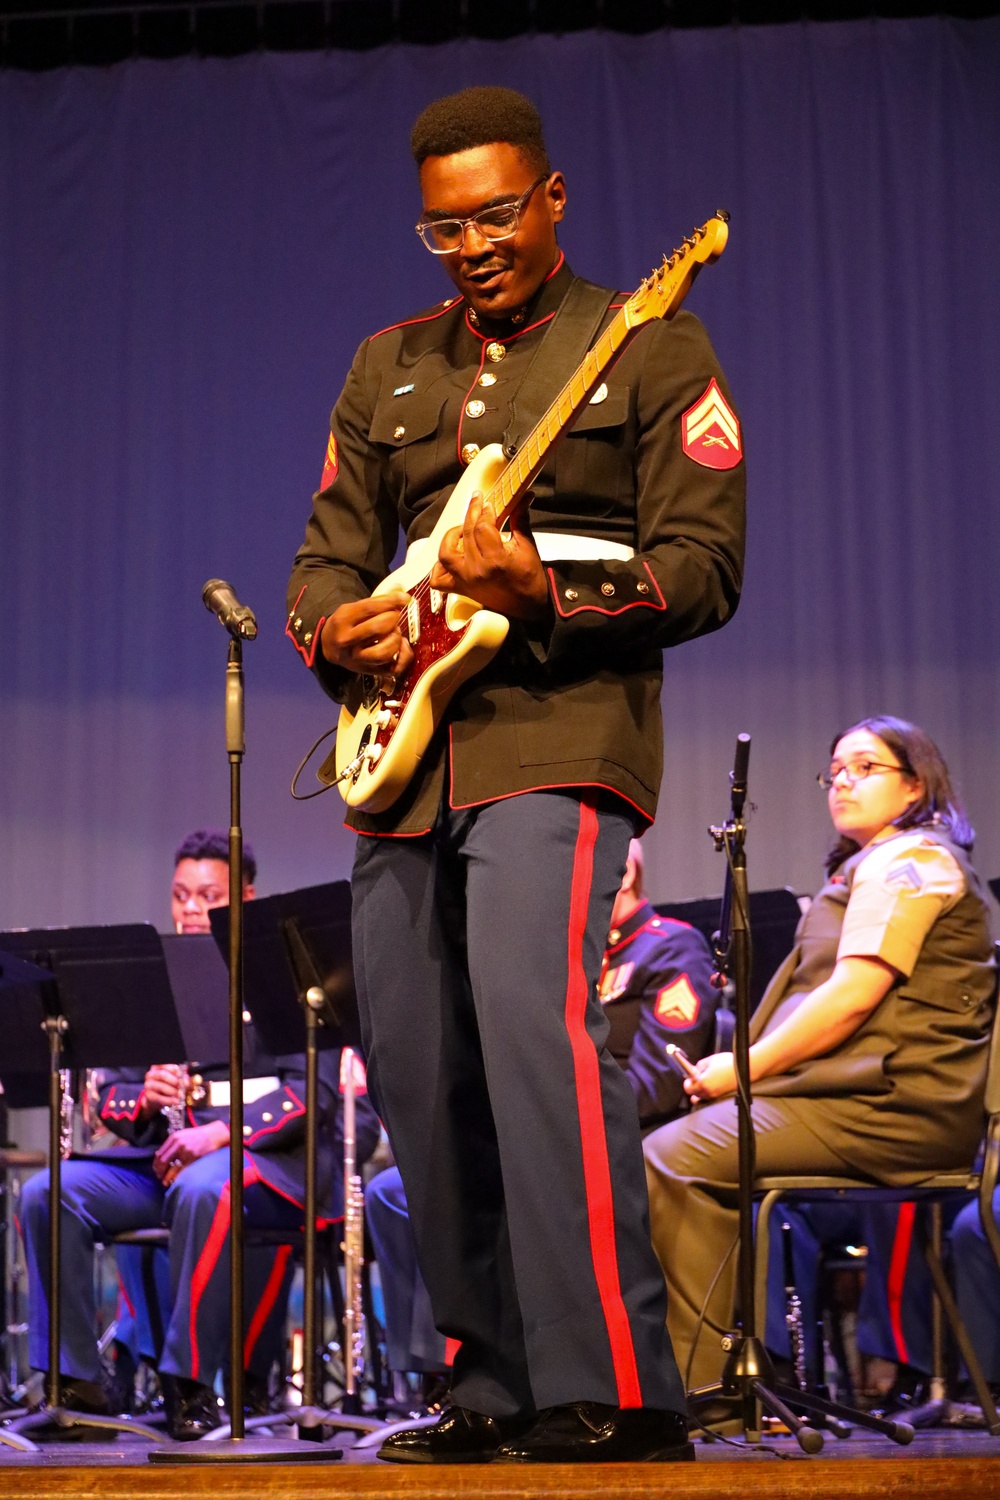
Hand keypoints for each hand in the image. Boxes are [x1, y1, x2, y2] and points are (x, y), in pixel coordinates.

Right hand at [140, 1064, 187, 1119]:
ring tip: (180, 1095)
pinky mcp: (148, 1095)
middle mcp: (151, 1074)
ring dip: (173, 1091)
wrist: (156, 1099)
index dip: (177, 1071)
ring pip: (161, 1086)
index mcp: (158, 1067)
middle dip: (175, 1081)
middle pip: (163, 1075)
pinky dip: (169, 1100)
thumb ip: (181, 1078)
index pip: (167, 1066)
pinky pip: (159, 1098)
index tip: (184, 1076)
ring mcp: (148, 1085)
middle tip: (184, 1086)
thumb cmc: (166, 1086)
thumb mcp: (174, 1080)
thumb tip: (187, 1080)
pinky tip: (176, 1101)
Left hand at [154, 1122, 229, 1186]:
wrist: (212, 1135)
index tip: (156, 1170)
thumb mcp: (182, 1135)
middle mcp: (178, 1144)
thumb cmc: (196, 1135)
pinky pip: (181, 1171)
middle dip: (159, 1171)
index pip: (159, 1154)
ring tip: (165, 1182)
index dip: (156, 1164)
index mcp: (174, 1137)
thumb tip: (159, 1156)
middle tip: (159, 1177)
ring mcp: (186, 1151)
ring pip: (171, 1168)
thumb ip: (171, 1143)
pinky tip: (175, 1180)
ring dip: (166, 1177)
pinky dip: (176, 1177)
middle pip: (163, 1162)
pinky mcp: (193, 1158)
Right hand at [320, 592, 414, 677]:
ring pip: (384, 652)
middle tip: (394, 616)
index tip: (405, 598)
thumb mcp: (352, 609)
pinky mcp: (369, 671)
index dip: (390, 602)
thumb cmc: (345, 625)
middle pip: (378, 628)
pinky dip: (403, 655)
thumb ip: (375, 603)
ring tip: (394, 632)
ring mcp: (358, 659)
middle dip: (392, 619)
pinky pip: (393, 668)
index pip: (370, 608)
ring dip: (396, 639)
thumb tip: (403, 598)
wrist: (330, 648)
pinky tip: (401, 645)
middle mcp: (348, 642)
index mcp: (342, 621)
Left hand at [430, 493, 548, 620]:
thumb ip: (520, 519)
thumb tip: (525, 496)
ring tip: (463, 530)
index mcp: (496, 559)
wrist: (528, 607)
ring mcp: (466, 580)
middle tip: (477, 503)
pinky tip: (452, 557)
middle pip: (466, 533)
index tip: (488, 503)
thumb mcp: (527, 545)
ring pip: (446, 553)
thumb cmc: (530, 577)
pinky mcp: (461, 589)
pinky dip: (439, 567)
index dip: (484, 511)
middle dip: (472, 513)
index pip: (482, 526)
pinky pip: (438, 579)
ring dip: (451, 537)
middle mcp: (477, 570)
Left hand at [684, 1052, 737, 1101]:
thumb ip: (699, 1066)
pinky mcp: (721, 1096)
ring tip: (705, 1080)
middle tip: (697, 1077)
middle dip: (693, 1086)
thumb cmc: (727, 1063)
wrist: (744, 1069)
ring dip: (700, 1090)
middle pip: (694, 1094)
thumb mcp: (709, 1060)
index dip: (687, 1082)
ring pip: (702, 1096)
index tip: (689, 1077)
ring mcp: (715, 1095)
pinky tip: (711, 1084)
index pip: (688, 1088)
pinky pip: (709, 1097)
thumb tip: (694, 1071)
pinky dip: (708, 1092)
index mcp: (703, 1082)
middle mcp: (708, 1092)